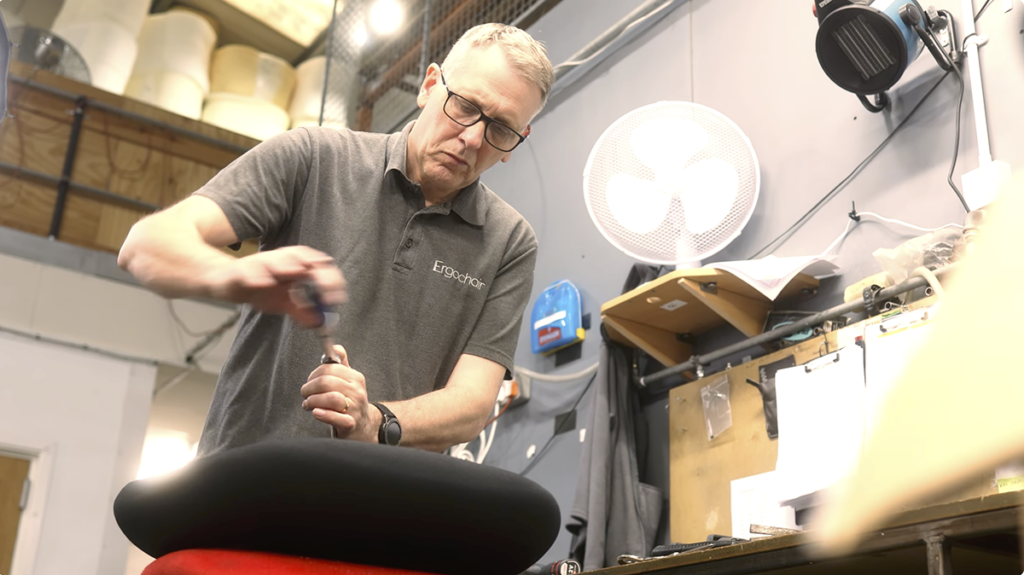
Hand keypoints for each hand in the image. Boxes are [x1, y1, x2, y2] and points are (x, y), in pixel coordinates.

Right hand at [206, 246, 345, 327]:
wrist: (225, 282)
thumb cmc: (258, 288)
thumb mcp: (284, 302)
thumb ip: (302, 311)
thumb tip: (320, 323)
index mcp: (296, 265)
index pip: (320, 265)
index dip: (331, 280)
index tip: (336, 299)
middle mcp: (281, 260)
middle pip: (303, 257)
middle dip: (315, 272)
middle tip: (323, 290)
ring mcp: (260, 264)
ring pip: (275, 260)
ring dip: (286, 265)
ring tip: (295, 272)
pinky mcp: (241, 271)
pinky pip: (248, 272)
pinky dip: (256, 276)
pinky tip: (263, 283)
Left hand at [300, 345, 380, 441]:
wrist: (364, 425)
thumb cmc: (351, 402)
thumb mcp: (349, 381)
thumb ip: (341, 364)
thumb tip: (336, 348)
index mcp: (355, 378)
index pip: (330, 368)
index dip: (314, 374)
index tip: (309, 381)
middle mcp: (357, 391)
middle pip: (327, 382)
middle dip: (309, 388)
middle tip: (305, 394)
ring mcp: (355, 408)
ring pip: (331, 398)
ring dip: (313, 401)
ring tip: (308, 404)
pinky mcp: (351, 424)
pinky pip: (337, 418)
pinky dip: (324, 414)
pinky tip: (316, 412)